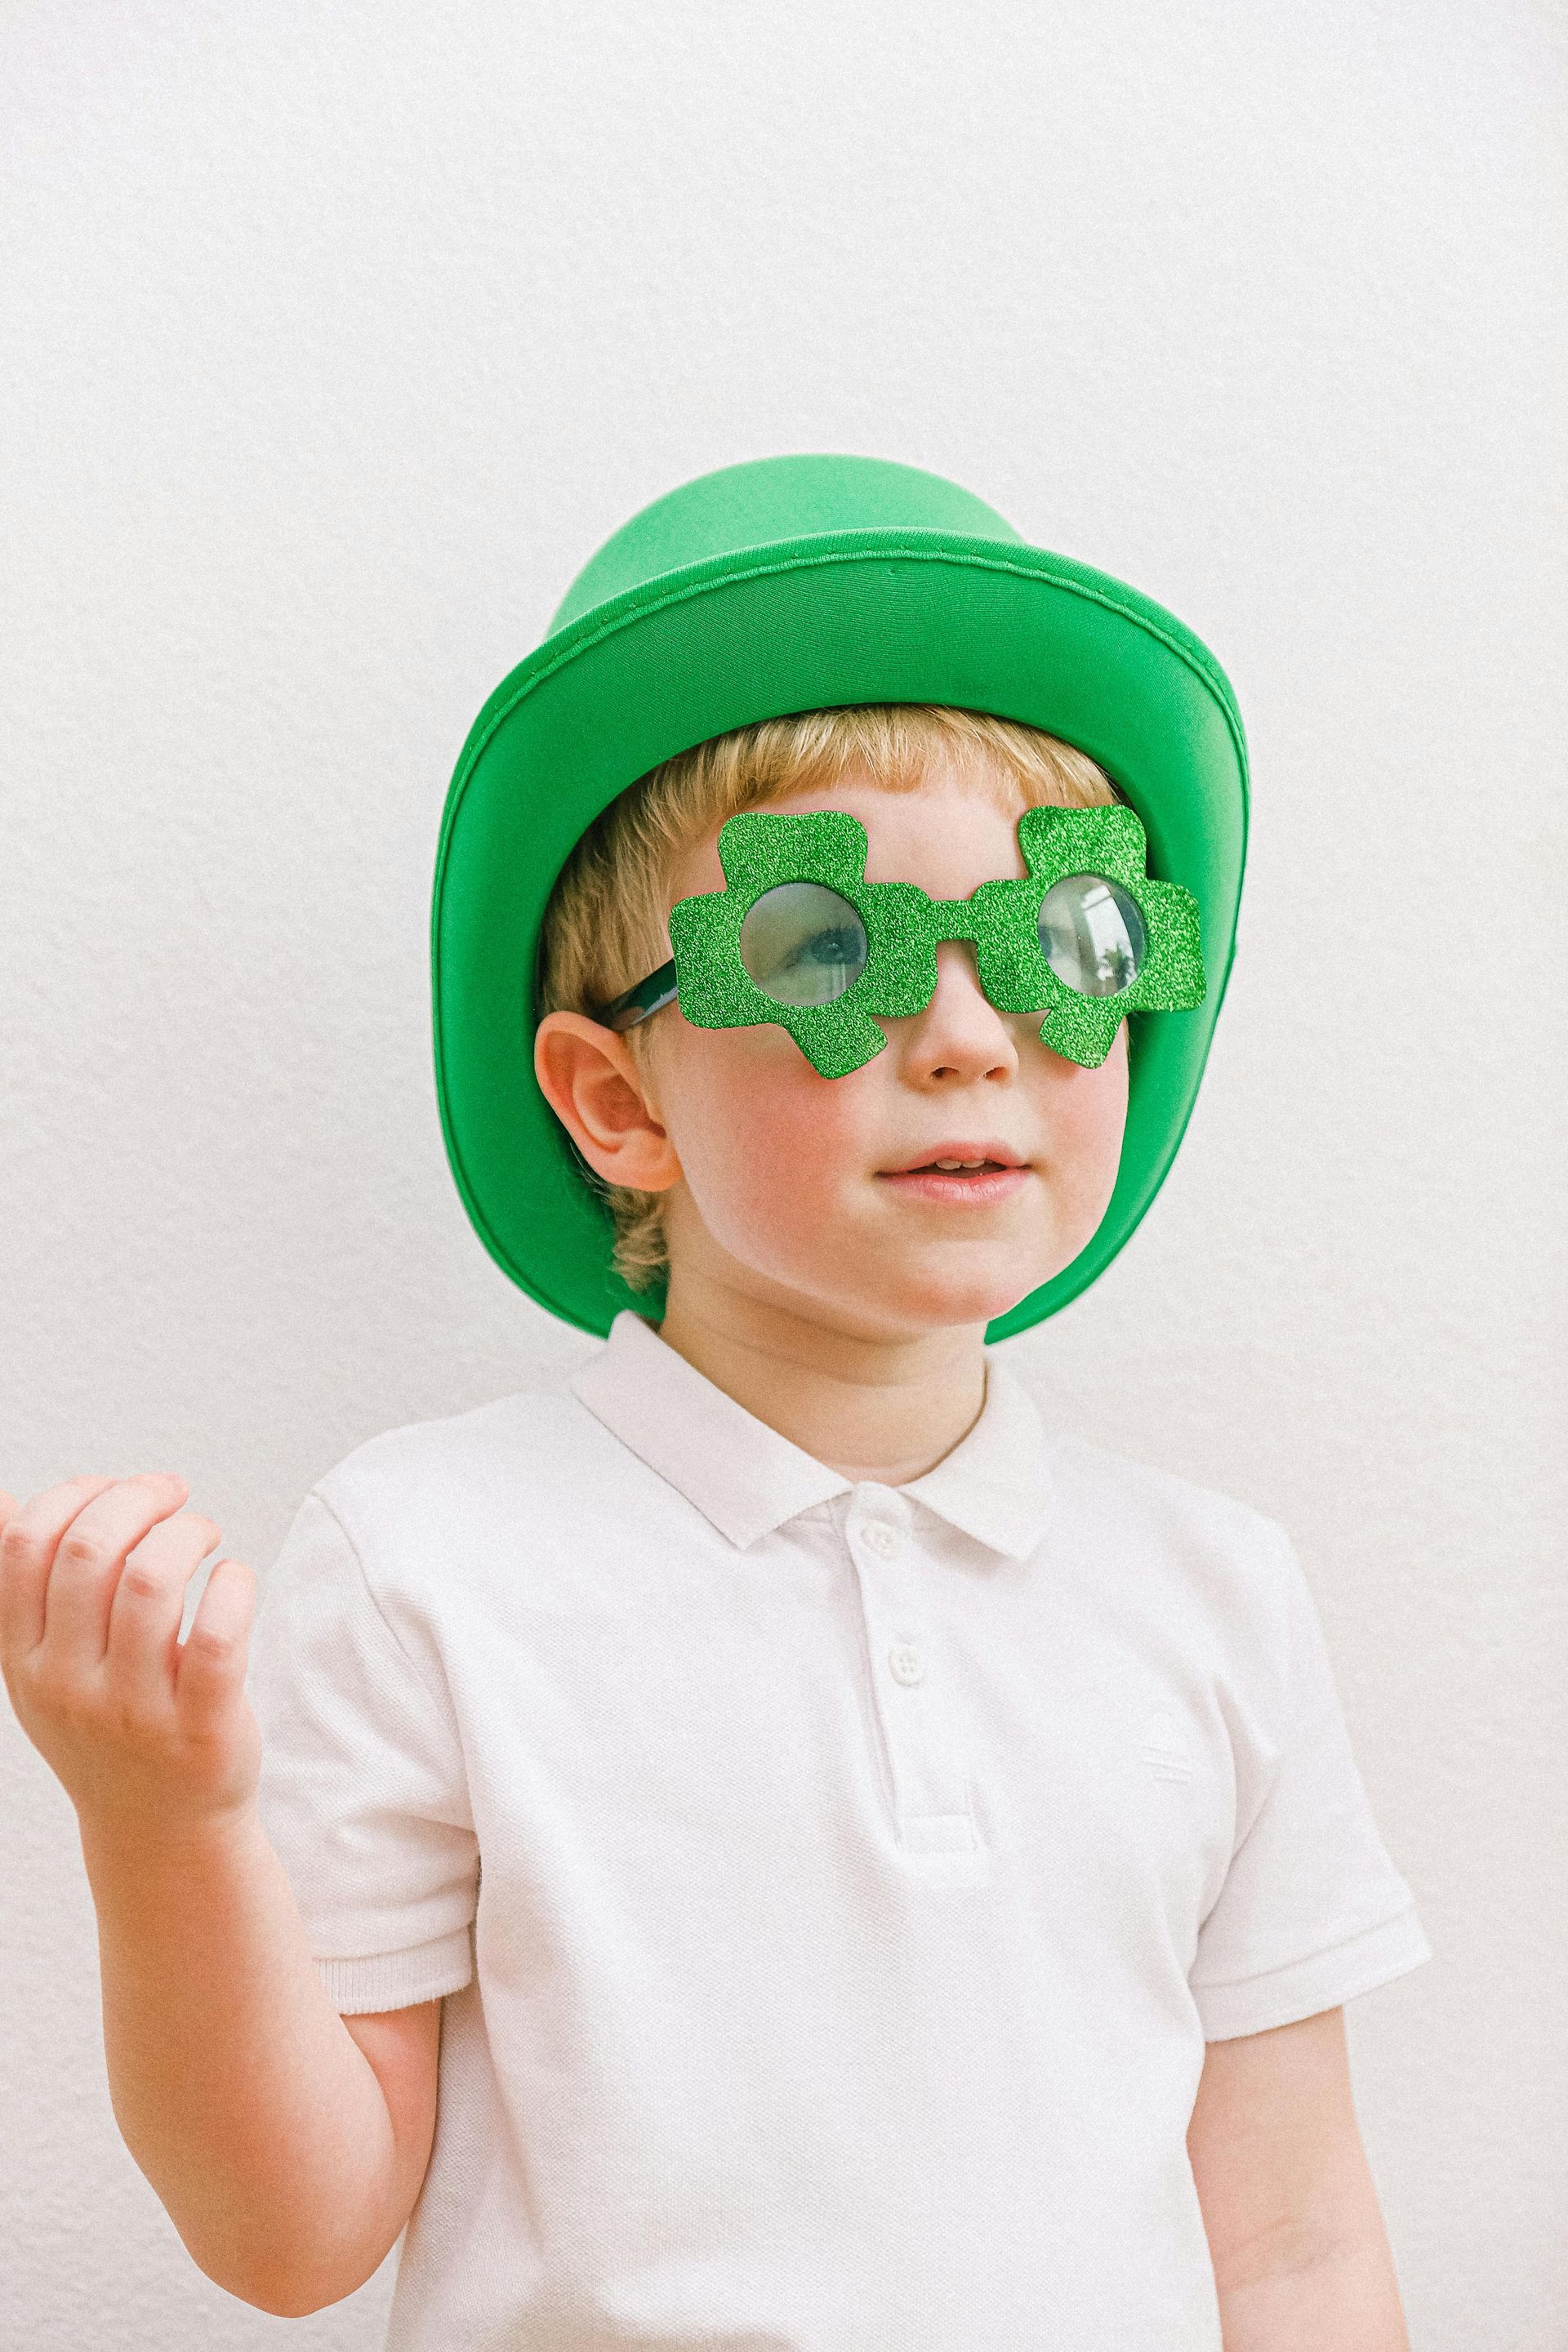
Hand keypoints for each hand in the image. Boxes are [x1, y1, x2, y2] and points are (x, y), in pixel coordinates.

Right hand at [0, 1472, 260, 1841]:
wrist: (159, 1830)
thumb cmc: (107, 1726)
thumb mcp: (45, 1667)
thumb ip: (24, 1589)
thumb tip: (4, 1499)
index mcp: (25, 1659)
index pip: (24, 1544)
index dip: (75, 1493)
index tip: (117, 1490)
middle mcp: (69, 1684)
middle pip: (86, 1550)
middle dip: (137, 1498)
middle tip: (173, 1495)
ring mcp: (133, 1709)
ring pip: (149, 1582)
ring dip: (186, 1532)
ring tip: (205, 1534)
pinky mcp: (200, 1724)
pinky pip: (216, 1634)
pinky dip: (233, 1585)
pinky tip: (234, 1578)